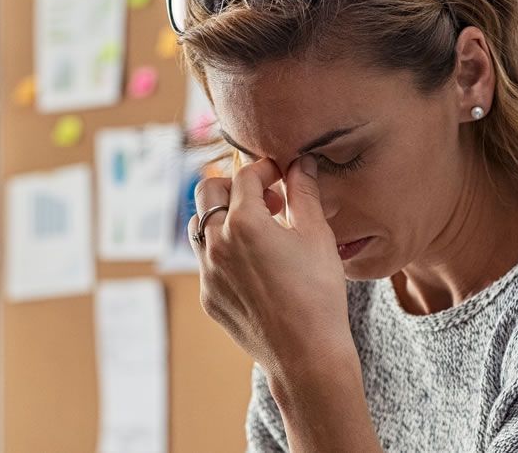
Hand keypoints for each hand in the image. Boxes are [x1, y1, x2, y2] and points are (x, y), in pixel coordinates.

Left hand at [189, 156, 352, 373]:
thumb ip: (304, 192)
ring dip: (222, 217)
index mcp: (244, 222)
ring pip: (199, 226)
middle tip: (265, 199)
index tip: (281, 177)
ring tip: (256, 230)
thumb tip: (300, 162)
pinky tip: (255, 265)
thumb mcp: (317, 235)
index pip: (245, 176)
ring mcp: (207, 272)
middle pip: (207, 191)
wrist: (305, 354)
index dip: (265, 170)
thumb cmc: (318, 294)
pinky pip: (206, 262)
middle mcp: (217, 243)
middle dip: (234, 186)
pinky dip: (224, 251)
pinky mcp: (208, 296)